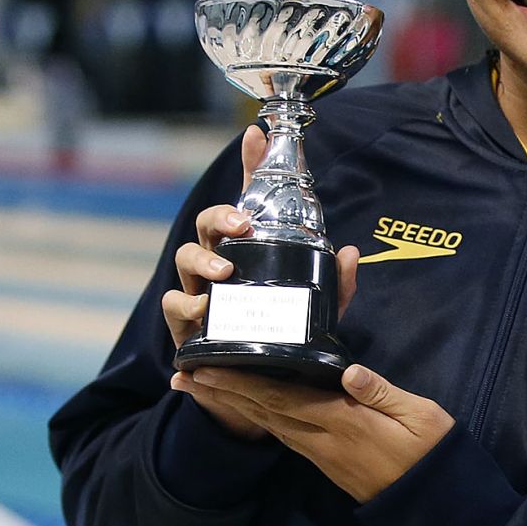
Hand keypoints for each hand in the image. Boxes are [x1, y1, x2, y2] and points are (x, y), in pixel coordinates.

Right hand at [164, 124, 360, 437]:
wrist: (257, 390)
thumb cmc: (284, 337)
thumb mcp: (317, 310)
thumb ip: (334, 284)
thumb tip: (350, 253)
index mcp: (251, 251)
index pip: (249, 201)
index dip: (251, 165)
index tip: (256, 135)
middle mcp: (220, 264)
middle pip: (207, 225)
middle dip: (219, 219)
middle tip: (241, 225)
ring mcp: (199, 291)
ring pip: (185, 260)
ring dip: (202, 263)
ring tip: (224, 274)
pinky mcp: (187, 325)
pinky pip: (176, 307)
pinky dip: (186, 307)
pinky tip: (201, 312)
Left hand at [171, 364, 452, 502]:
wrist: (434, 506)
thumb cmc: (432, 453)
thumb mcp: (420, 416)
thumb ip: (381, 393)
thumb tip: (348, 369)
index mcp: (342, 422)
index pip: (280, 398)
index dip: (240, 383)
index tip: (205, 368)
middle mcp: (322, 440)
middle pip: (261, 412)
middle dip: (220, 393)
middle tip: (180, 376)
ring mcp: (321, 454)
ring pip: (267, 424)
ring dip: (231, 405)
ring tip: (199, 388)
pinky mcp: (326, 461)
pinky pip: (283, 435)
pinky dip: (257, 417)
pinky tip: (246, 407)